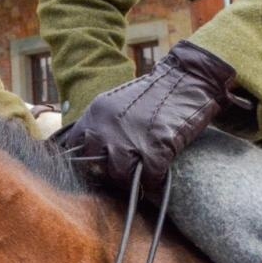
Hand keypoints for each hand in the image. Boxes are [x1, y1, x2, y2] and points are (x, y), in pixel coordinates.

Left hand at [57, 41, 246, 189]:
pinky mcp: (156, 148)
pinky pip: (149, 179)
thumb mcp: (116, 102)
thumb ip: (103, 124)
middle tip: (124, 175)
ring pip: (121, 176)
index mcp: (96, 114)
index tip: (98, 167)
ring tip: (141, 181)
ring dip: (132, 182)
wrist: (187, 78)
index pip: (74, 147)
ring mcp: (130, 139)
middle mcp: (107, 127)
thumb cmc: (155, 93)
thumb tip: (95, 150)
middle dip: (110, 174)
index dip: (87, 160)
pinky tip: (158, 181)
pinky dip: (154, 184)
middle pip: (97, 167)